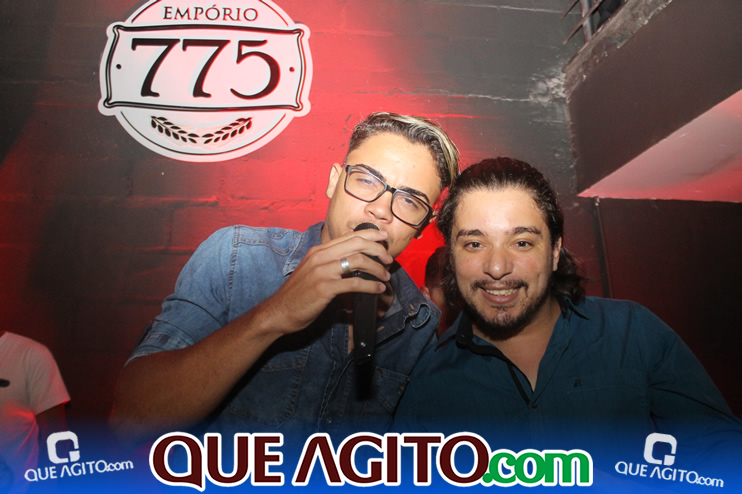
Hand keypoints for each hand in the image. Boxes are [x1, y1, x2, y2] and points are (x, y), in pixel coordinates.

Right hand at [259, 228, 392, 334]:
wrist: (278, 312)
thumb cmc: (297, 295)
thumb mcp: (312, 272)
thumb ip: (329, 264)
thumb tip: (352, 263)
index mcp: (318, 251)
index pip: (349, 236)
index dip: (369, 234)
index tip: (383, 237)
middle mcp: (320, 256)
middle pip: (357, 243)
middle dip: (378, 249)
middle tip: (388, 259)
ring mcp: (322, 271)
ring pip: (358, 260)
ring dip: (377, 268)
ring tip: (385, 276)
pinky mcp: (325, 287)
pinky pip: (354, 282)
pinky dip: (370, 285)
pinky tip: (377, 289)